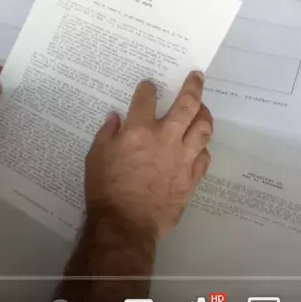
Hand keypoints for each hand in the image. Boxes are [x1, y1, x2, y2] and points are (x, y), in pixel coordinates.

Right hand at [84, 72, 212, 240]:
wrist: (125, 224)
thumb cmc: (106, 190)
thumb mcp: (96, 157)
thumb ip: (107, 134)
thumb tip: (115, 119)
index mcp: (139, 131)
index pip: (147, 98)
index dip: (148, 88)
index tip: (149, 84)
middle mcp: (165, 139)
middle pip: (187, 105)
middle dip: (193, 87)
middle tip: (196, 77)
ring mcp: (183, 158)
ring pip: (203, 128)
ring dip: (204, 114)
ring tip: (202, 109)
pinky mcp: (191, 178)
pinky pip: (204, 156)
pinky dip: (202, 147)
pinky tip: (198, 145)